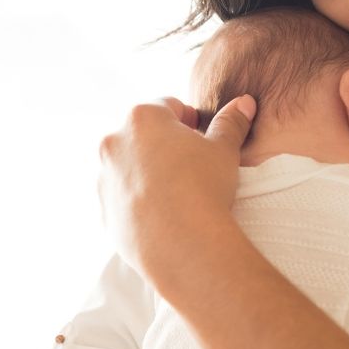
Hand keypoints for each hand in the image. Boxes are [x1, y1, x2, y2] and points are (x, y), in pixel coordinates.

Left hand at [97, 94, 256, 280]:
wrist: (183, 245)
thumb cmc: (204, 188)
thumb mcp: (224, 150)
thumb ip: (231, 122)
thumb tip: (244, 103)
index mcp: (142, 119)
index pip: (168, 106)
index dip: (189, 119)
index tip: (201, 135)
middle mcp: (115, 143)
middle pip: (143, 134)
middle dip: (165, 144)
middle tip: (192, 164)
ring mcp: (105, 178)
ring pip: (130, 166)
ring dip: (149, 171)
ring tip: (178, 192)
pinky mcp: (104, 211)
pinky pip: (124, 198)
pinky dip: (139, 200)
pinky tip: (164, 213)